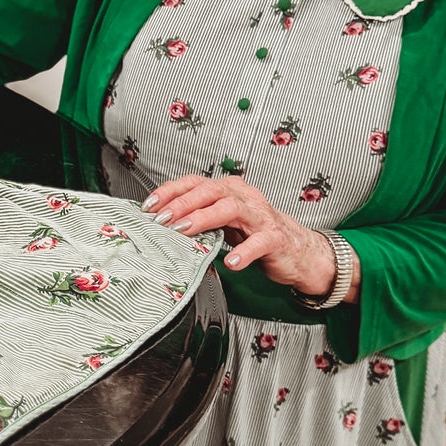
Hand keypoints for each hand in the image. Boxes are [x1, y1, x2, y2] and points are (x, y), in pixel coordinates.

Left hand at [142, 175, 359, 300]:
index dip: (170, 191)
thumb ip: (199, 218)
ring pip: (230, 208)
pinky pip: (259, 242)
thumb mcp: (224, 223)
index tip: (148, 206)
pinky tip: (230, 263)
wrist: (297, 251)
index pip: (195, 182)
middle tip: (160, 219)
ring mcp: (260, 216)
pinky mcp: (275, 238)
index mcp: (229, 190)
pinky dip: (244, 252)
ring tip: (184, 231)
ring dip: (204, 218)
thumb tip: (161, 224)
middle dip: (182, 203)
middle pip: (210, 191)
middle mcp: (244, 197)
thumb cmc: (255, 234)